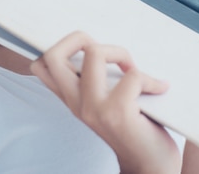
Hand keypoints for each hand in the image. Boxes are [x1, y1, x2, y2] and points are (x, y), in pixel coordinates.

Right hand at [30, 31, 180, 173]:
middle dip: (79, 37)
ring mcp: (94, 108)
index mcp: (70, 99)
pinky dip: (151, 79)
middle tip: (103, 50)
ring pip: (94, 53)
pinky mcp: (117, 113)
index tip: (86, 50)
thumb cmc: (133, 131)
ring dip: (120, 52)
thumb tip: (101, 48)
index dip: (57, 46)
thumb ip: (95, 83)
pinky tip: (159, 89)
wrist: (150, 168)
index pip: (40, 66)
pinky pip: (133, 76)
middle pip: (53, 55)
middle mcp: (76, 103)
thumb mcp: (104, 106)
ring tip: (134, 68)